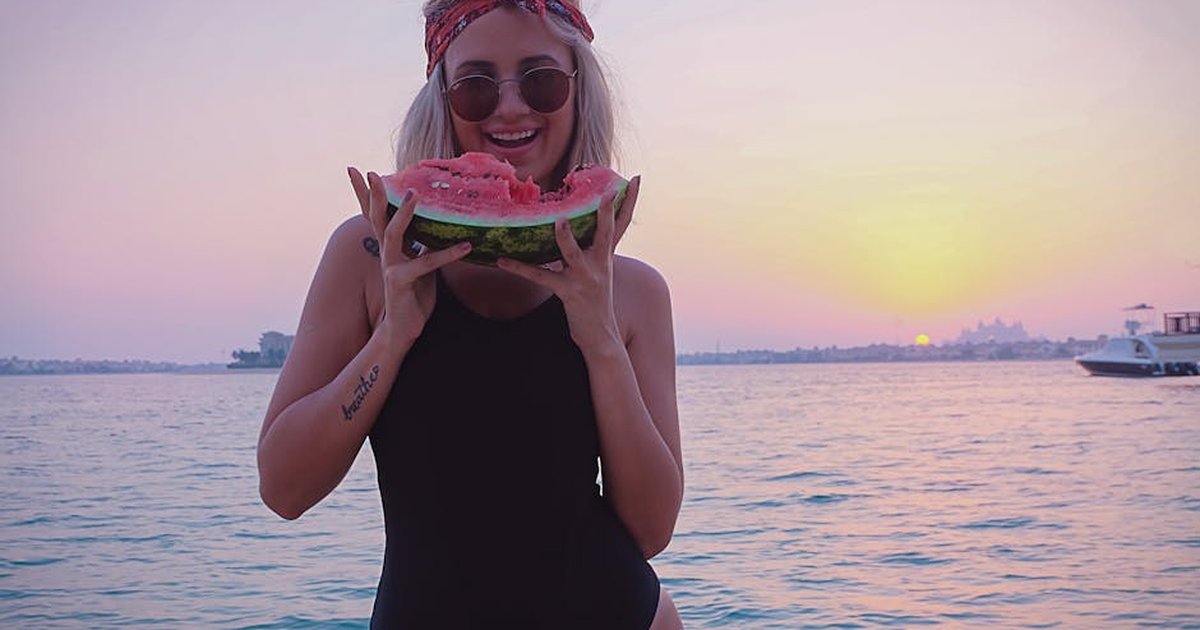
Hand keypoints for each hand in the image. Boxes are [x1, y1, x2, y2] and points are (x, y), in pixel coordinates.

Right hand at [348, 167, 470, 344]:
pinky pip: (424, 264)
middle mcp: (387, 252)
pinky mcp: (401, 282)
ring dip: (403, 213)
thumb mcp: (422, 264)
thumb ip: (424, 244)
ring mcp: (391, 266)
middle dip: (373, 194)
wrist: (403, 328)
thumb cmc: (414, 295)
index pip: (375, 214)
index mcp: (391, 245)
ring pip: (393, 234)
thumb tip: (438, 226)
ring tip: (415, 194)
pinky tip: (465, 246)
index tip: (358, 170)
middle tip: (373, 173)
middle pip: (376, 217)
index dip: (365, 194)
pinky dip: (447, 254)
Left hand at [496, 176, 640, 353]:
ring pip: (573, 253)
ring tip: (558, 221)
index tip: (636, 179)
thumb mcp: (598, 271)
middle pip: (606, 232)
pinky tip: (503, 260)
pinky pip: (541, 278)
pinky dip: (520, 268)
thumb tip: (569, 226)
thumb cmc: (595, 301)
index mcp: (606, 256)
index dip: (630, 201)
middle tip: (607, 191)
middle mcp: (600, 264)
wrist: (601, 336)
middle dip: (605, 211)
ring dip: (565, 237)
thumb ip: (588, 249)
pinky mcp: (568, 292)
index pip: (622, 223)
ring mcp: (585, 278)